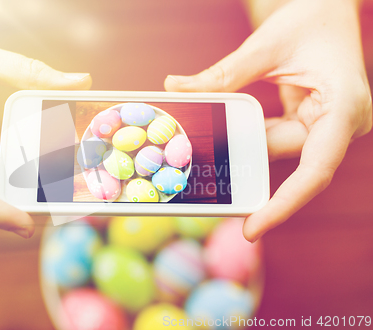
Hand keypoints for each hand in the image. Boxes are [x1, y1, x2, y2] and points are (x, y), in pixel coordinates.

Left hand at [164, 0, 371, 240]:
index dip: (283, 205)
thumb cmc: (311, 17)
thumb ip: (224, 74)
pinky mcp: (314, 121)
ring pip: (279, 148)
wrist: (330, 5)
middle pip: (289, 160)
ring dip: (245, 144)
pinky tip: (226, 132)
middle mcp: (341, 124)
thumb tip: (175, 88)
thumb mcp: (266, 46)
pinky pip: (278, 137)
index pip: (314, 171)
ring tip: (207, 148)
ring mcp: (328, 124)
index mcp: (344, 109)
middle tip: (207, 185)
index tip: (252, 228)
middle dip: (247, 166)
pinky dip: (252, 134)